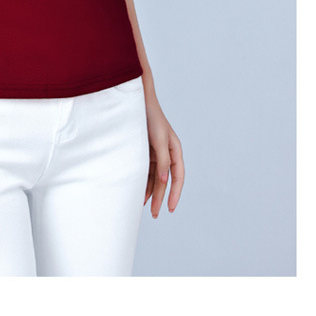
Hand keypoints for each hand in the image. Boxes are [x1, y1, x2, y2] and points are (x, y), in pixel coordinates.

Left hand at [142, 81, 183, 217]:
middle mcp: (167, 152)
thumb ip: (162, 161)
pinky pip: (145, 170)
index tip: (171, 208)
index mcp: (175, 150)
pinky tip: (138, 192)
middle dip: (161, 197)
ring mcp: (155, 152)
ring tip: (144, 206)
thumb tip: (165, 181)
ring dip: (150, 191)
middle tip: (155, 214)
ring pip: (155, 177)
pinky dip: (143, 181)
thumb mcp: (159, 140)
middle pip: (165, 180)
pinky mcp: (144, 150)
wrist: (137, 101)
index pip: (178, 176)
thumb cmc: (151, 118)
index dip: (176, 193)